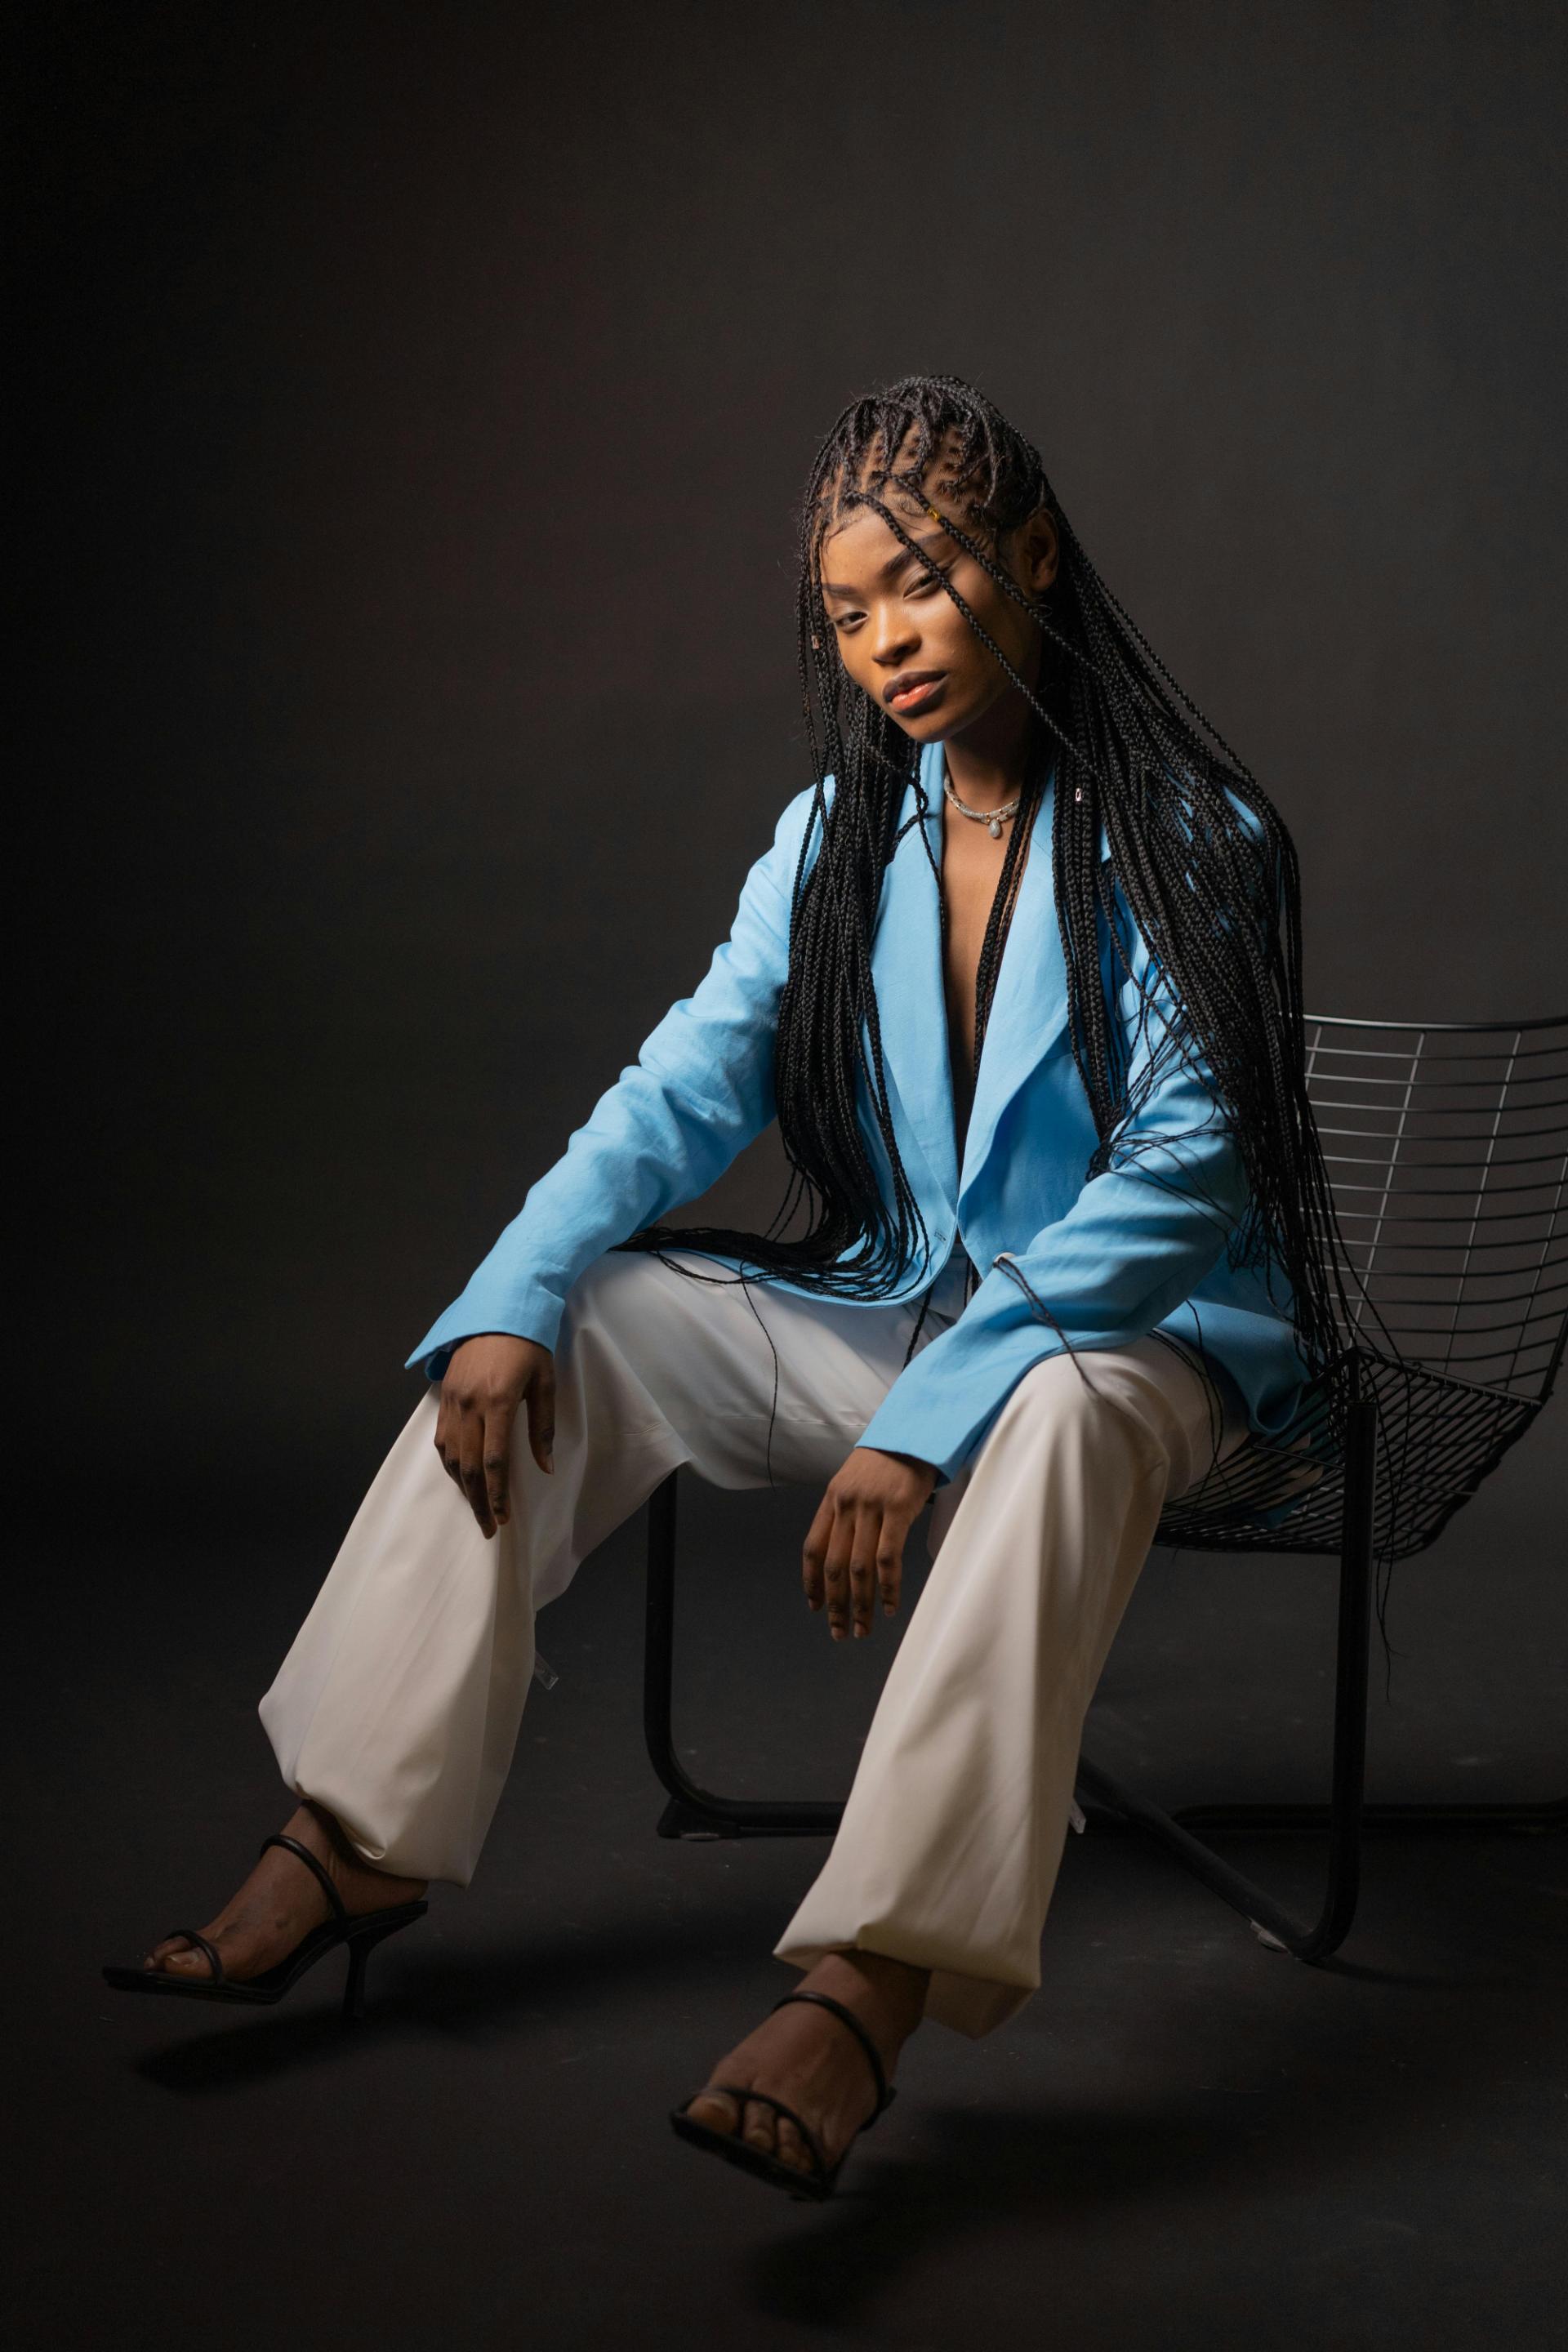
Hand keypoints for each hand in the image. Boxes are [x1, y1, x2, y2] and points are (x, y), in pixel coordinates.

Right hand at [435, 1333, 555, 1538]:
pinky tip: (459, 1477)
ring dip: (462, 1487)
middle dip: (479, 1501)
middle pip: (468, 1466)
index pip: (493, 1461)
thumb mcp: (545, 1383)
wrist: (497, 1310)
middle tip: (488, 1527)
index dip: (497, 1494)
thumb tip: (546, 1467)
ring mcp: (452, 1400)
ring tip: (476, 1508)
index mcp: (498, 1401)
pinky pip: (442, 1439)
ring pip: (450, 1456)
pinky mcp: (444, 1396)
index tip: (503, 1518)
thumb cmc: (529, 1346)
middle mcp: (469, 1404)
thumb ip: (543, 1427)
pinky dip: (449, 1463)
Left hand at [802, 1447, 937, 1639]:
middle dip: (835, 1604)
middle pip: (834, 1566)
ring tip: (863, 1629)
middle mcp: (845, 1506)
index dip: (811, 1582)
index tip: (815, 1607)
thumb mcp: (853, 1482)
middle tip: (839, 1631)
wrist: (913, 1434)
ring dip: (861, 1604)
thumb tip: (840, 1554)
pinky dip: (888, 1587)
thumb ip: (843, 1513)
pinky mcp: (897, 1511)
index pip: (813, 1549)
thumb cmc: (885, 1462)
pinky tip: (890, 1607)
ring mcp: (870, 1508)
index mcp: (831, 1501)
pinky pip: (888, 1559)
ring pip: (859, 1569)